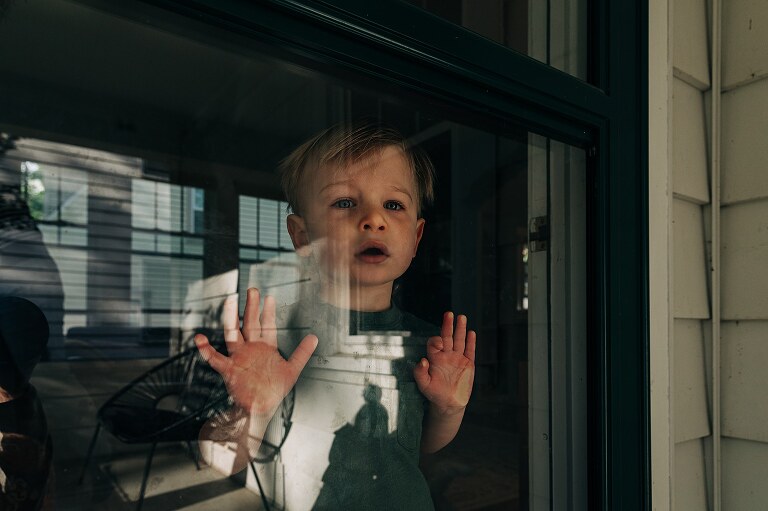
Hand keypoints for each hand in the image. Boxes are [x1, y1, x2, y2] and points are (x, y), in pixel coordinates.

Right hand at [195, 288, 317, 415]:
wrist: (260, 408)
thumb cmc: (273, 390)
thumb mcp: (292, 370)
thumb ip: (302, 353)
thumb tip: (314, 337)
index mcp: (265, 348)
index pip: (267, 325)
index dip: (268, 312)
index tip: (270, 297)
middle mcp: (251, 349)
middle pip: (250, 324)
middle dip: (251, 307)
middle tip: (252, 290)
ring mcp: (239, 357)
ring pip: (233, 334)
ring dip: (231, 318)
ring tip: (230, 302)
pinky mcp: (229, 369)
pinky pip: (215, 358)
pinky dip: (206, 349)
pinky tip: (199, 339)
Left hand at [413, 312, 475, 414]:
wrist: (449, 403)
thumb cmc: (434, 393)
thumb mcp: (424, 385)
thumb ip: (420, 373)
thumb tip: (422, 360)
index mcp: (435, 358)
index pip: (435, 343)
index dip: (436, 341)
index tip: (440, 344)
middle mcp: (446, 355)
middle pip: (447, 336)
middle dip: (448, 325)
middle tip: (449, 314)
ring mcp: (458, 358)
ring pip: (459, 340)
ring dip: (460, 329)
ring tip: (462, 317)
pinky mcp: (468, 364)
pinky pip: (470, 351)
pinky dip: (471, 342)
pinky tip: (471, 333)